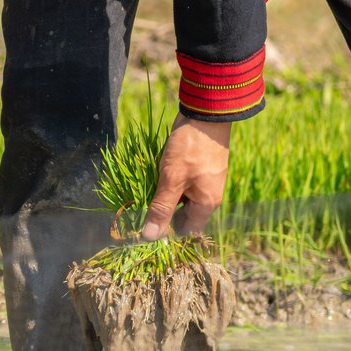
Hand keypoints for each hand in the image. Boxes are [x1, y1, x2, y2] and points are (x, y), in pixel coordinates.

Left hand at [143, 117, 231, 238]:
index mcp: (207, 204)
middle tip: (141, 206)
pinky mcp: (199, 168)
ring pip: (182, 198)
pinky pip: (183, 184)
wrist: (206, 114)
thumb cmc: (190, 148)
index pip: (187, 231)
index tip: (145, 225)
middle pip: (184, 215)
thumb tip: (149, 237)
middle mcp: (209, 196)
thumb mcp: (172, 179)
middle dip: (163, 212)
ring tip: (145, 190)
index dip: (167, 231)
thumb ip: (161, 208)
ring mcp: (205, 181)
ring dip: (165, 196)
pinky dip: (170, 183)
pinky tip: (155, 175)